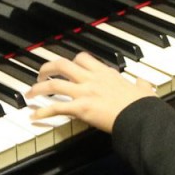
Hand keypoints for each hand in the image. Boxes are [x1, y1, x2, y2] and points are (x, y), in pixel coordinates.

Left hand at [27, 52, 155, 132]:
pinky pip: (56, 108)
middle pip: (62, 65)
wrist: (140, 116)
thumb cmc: (142, 105)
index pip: (83, 58)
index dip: (71, 61)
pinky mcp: (81, 108)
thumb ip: (141, 85)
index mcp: (105, 73)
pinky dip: (43, 112)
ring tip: (30, 94)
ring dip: (39, 88)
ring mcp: (84, 93)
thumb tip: (144, 84)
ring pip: (54, 84)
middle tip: (40, 75)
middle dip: (47, 68)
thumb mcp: (143, 90)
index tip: (66, 66)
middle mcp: (91, 79)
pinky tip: (34, 116)